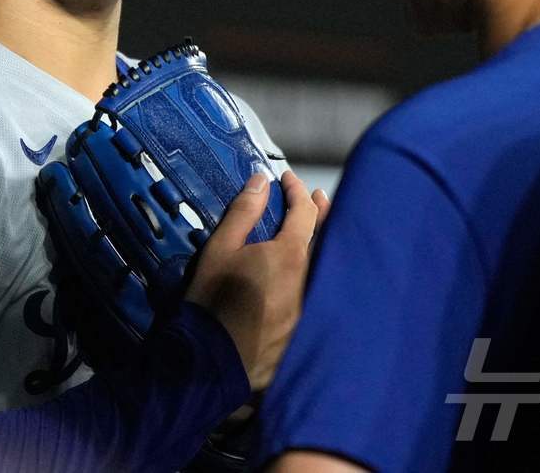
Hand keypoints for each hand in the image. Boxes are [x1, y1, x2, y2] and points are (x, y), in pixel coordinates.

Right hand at [184, 170, 330, 389]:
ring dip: (323, 243)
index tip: (287, 178)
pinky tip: (312, 271)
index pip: (304, 211)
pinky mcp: (309, 327)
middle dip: (321, 212)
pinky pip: (322, 292)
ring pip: (327, 266)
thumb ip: (243, 213)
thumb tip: (262, 180)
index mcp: (290, 254)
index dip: (296, 190)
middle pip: (327, 237)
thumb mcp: (219, 250)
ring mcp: (314, 305)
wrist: (214, 361)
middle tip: (317, 197)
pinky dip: (320, 273)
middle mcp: (311, 278)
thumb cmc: (212, 300)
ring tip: (317, 230)